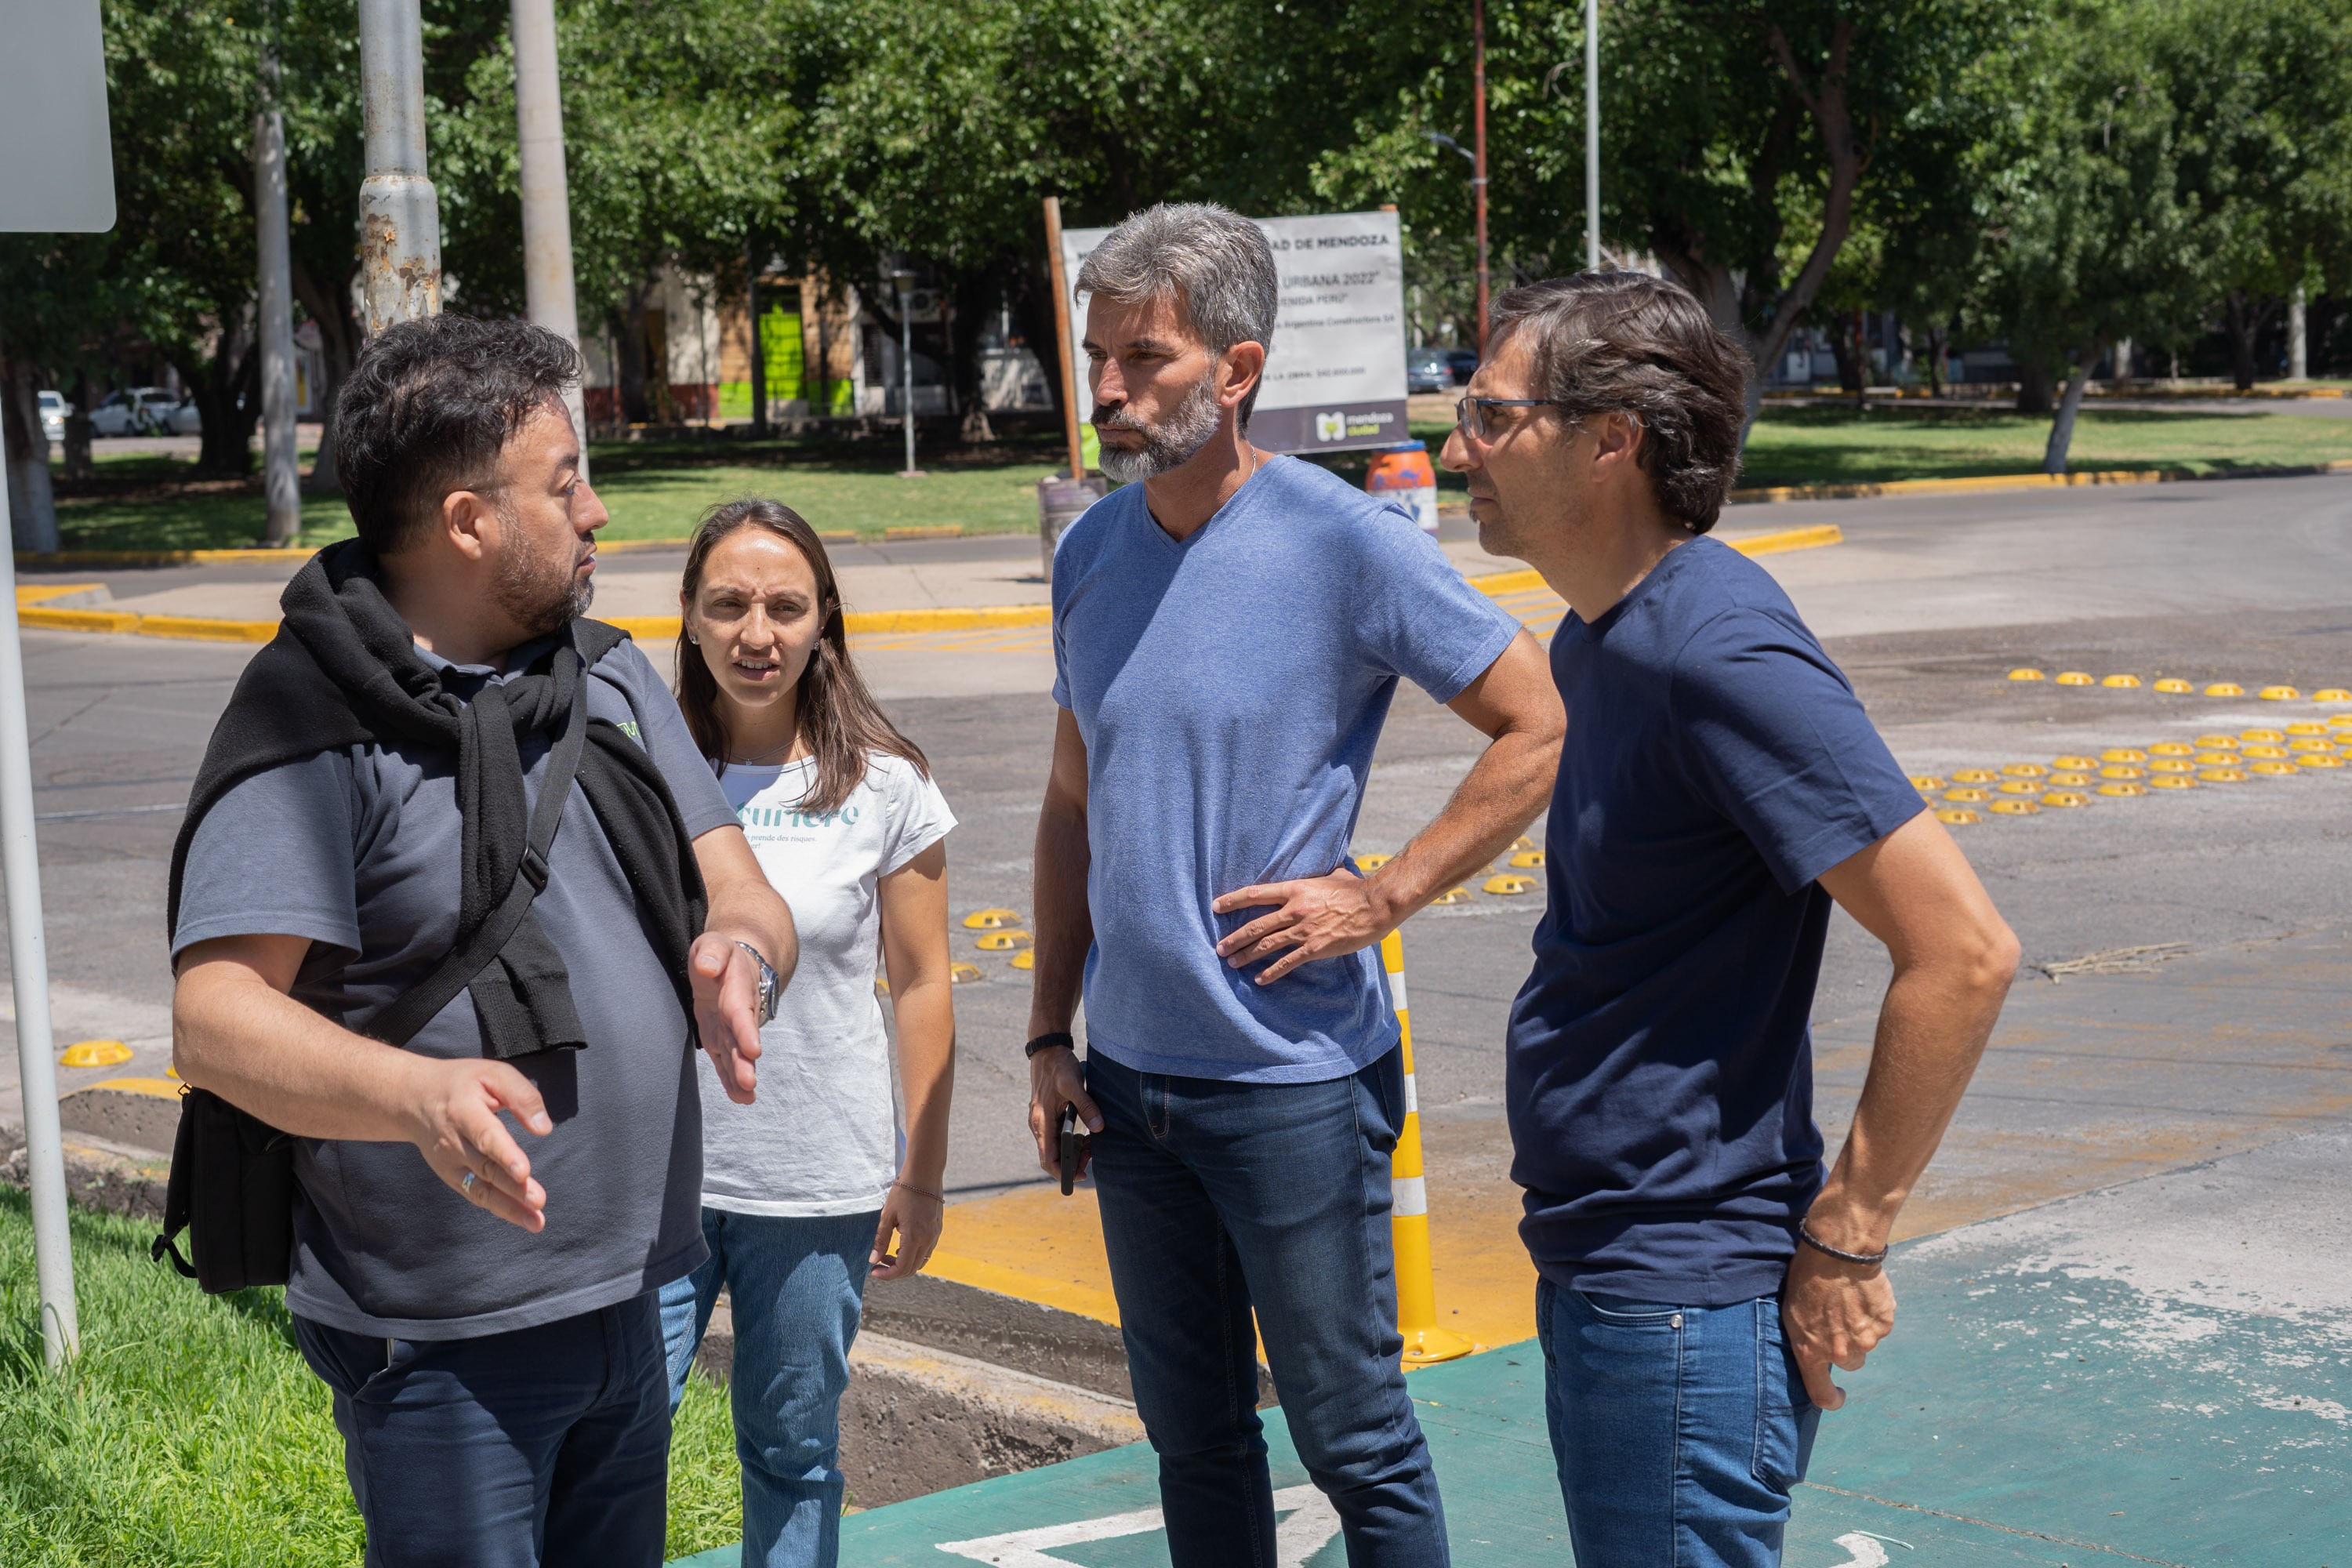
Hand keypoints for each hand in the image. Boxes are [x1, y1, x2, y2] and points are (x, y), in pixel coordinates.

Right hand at [404, 1057, 553, 1231]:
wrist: (414, 1098)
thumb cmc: (463, 1083)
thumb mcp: (493, 1073)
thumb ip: (522, 1096)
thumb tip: (543, 1128)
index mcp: (464, 1111)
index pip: (485, 1136)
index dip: (505, 1155)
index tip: (523, 1172)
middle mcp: (453, 1142)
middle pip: (486, 1168)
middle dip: (513, 1188)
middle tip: (538, 1201)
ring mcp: (449, 1163)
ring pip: (481, 1189)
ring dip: (509, 1207)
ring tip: (537, 1221)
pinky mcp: (451, 1176)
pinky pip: (475, 1194)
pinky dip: (499, 1208)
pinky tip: (522, 1217)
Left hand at [691, 932, 763, 1104]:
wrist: (733, 965)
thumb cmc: (719, 954)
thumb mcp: (713, 945)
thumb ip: (712, 953)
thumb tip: (708, 967)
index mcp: (737, 992)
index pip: (741, 1013)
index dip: (747, 1031)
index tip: (754, 1050)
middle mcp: (739, 1015)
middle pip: (742, 1041)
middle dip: (745, 1062)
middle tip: (749, 1082)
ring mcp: (732, 1030)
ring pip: (737, 1055)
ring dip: (741, 1075)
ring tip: (747, 1097)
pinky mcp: (722, 1041)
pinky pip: (727, 1061)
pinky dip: (732, 1080)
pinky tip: (740, 1098)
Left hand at [871, 1180, 943, 1279]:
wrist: (924, 1174)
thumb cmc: (903, 1192)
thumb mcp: (887, 1215)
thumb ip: (880, 1240)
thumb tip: (873, 1260)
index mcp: (914, 1237)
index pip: (901, 1268)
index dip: (887, 1274)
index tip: (873, 1270)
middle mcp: (928, 1239)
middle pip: (912, 1269)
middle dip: (894, 1271)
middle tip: (878, 1263)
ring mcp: (935, 1235)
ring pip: (921, 1262)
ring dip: (904, 1264)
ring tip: (888, 1254)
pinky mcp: (937, 1230)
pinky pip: (926, 1251)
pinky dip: (913, 1255)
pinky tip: (901, 1245)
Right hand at [1027, 1045, 1100, 1177]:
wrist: (1047, 1050)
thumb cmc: (1059, 1066)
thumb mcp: (1074, 1084)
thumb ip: (1086, 1106)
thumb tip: (1098, 1128)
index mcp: (1042, 1122)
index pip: (1047, 1159)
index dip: (1062, 1173)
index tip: (1079, 1177)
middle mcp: (1038, 1125)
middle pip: (1051, 1157)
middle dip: (1071, 1164)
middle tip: (1091, 1159)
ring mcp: (1041, 1121)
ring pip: (1054, 1148)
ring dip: (1071, 1153)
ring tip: (1091, 1148)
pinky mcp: (1046, 1116)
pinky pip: (1056, 1137)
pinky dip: (1069, 1142)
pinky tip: (1084, 1137)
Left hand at [1213, 868, 1388, 983]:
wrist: (1375, 906)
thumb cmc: (1355, 888)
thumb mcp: (1332, 874)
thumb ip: (1317, 876)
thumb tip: (1320, 867)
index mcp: (1295, 889)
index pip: (1255, 894)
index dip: (1233, 901)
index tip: (1216, 907)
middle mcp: (1294, 909)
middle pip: (1256, 926)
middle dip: (1234, 938)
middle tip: (1219, 947)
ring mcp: (1303, 930)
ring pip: (1266, 945)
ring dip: (1246, 956)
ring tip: (1231, 963)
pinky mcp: (1314, 948)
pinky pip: (1287, 963)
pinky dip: (1271, 972)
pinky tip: (1259, 980)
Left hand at [1781, 1236, 1896, 1410]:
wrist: (1836, 1253)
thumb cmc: (1806, 1278)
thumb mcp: (1792, 1313)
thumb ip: (1807, 1340)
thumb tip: (1816, 1352)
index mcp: (1811, 1352)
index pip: (1822, 1395)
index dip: (1832, 1400)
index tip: (1838, 1395)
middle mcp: (1840, 1352)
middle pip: (1850, 1364)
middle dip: (1847, 1348)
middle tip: (1840, 1320)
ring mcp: (1866, 1340)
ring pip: (1867, 1344)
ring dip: (1861, 1330)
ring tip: (1850, 1302)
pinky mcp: (1884, 1324)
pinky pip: (1881, 1326)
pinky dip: (1876, 1315)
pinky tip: (1864, 1294)